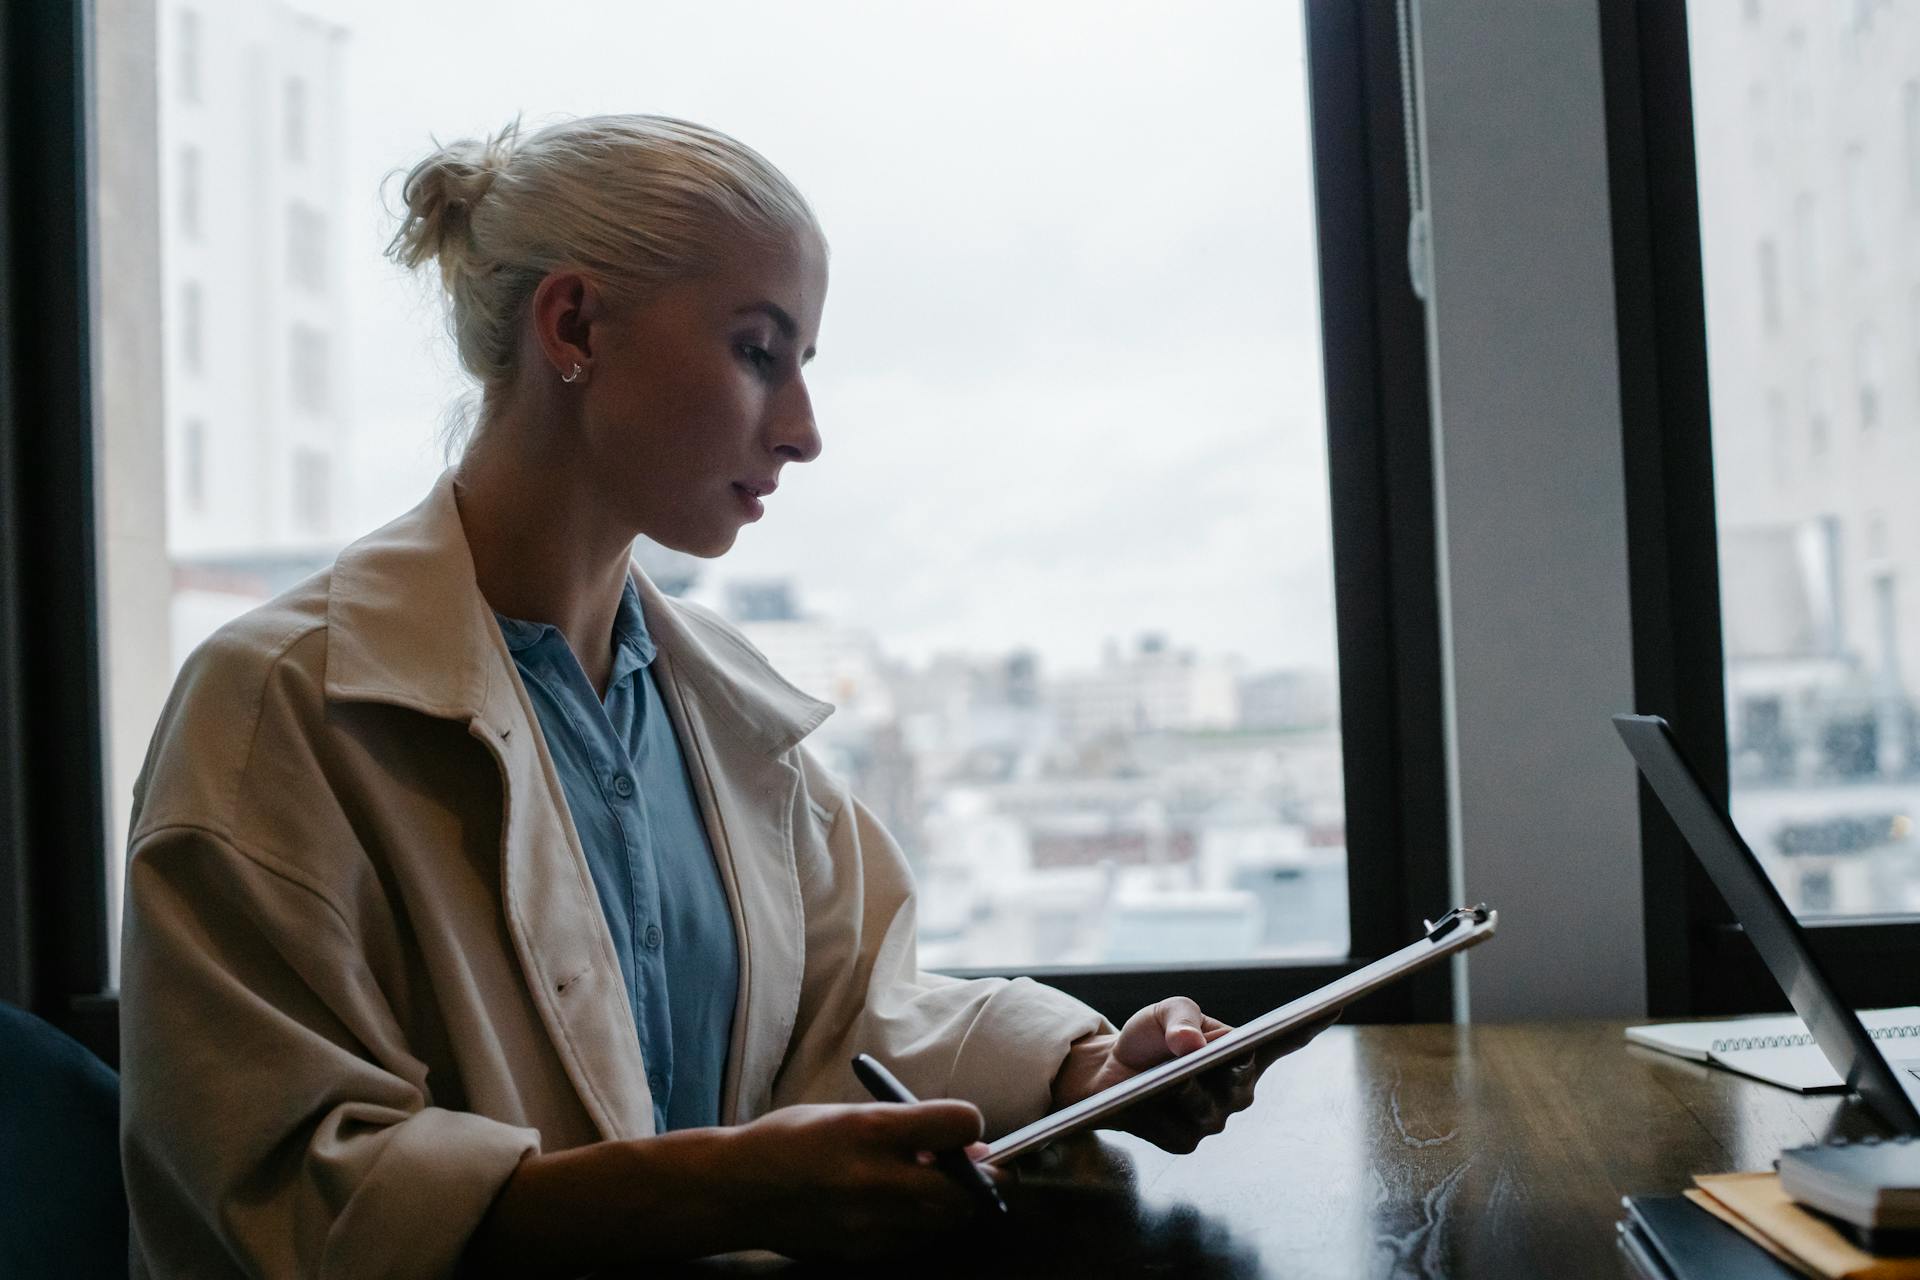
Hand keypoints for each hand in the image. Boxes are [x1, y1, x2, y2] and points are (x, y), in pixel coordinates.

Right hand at [712, 1101, 998, 1258]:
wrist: (737, 1191)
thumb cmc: (792, 1139)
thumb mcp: (848, 1113)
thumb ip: (907, 1126)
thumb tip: (967, 1143)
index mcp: (870, 1129)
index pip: (960, 1124)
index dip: (970, 1124)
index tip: (963, 1129)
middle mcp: (875, 1179)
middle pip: (966, 1190)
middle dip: (976, 1178)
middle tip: (970, 1166)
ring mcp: (870, 1223)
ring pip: (946, 1220)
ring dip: (949, 1202)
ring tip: (924, 1183)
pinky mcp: (864, 1252)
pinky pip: (915, 1240)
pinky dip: (918, 1223)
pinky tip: (894, 1206)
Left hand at [1049, 996, 1336, 1153]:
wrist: (1108, 1073)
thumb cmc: (1148, 1039)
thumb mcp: (1163, 1014)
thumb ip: (1179, 1020)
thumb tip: (1193, 1042)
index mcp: (1241, 1051)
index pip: (1284, 1039)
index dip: (1311, 1025)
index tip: (1334, 1004)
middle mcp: (1237, 1088)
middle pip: (1241, 1079)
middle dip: (1220, 1068)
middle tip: (1195, 1054)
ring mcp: (1214, 1118)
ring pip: (1208, 1109)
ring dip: (1184, 1093)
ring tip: (1162, 1082)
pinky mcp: (1184, 1141)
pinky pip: (1178, 1131)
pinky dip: (1158, 1117)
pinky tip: (1142, 1104)